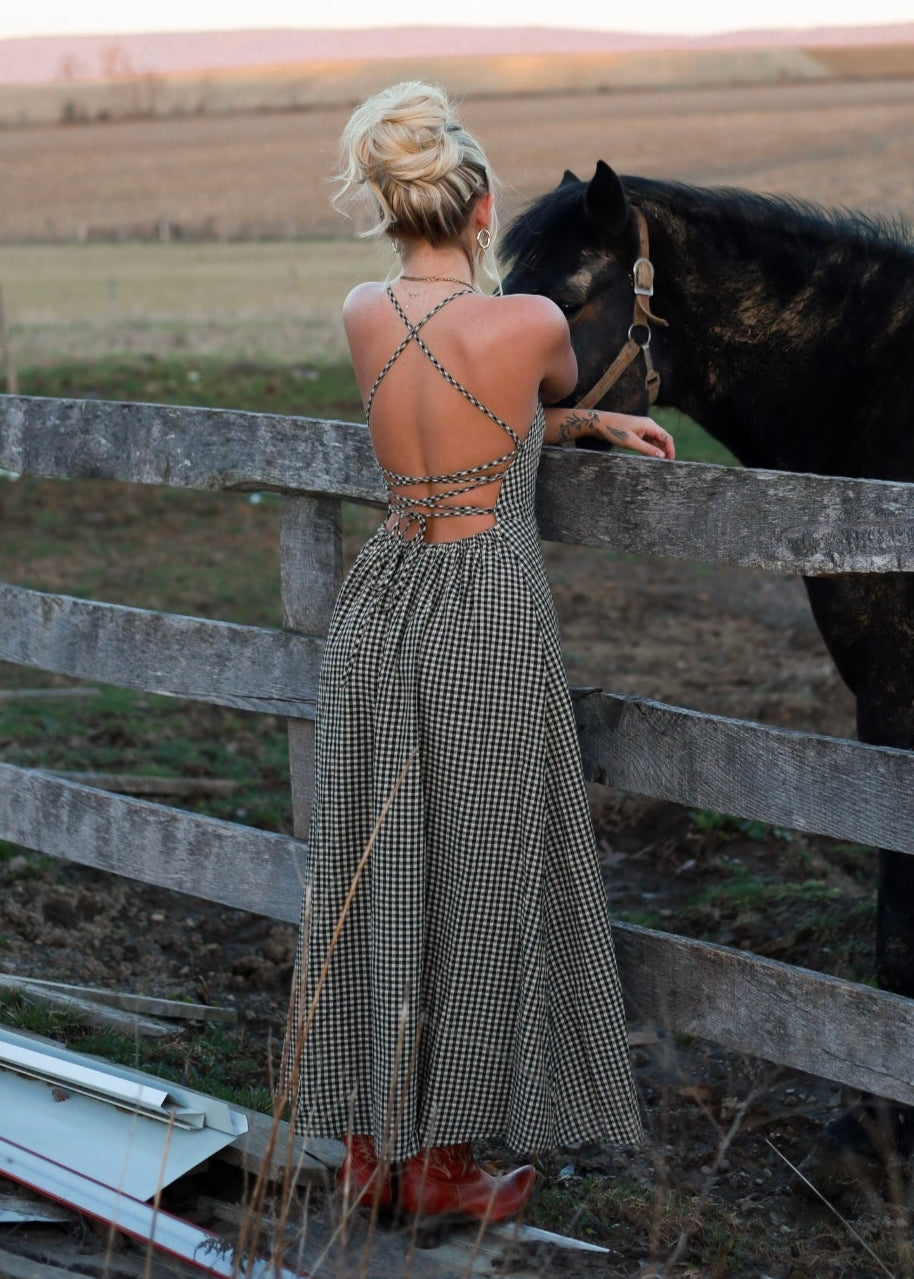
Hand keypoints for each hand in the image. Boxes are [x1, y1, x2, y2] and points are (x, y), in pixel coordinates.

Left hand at [543, 407, 674, 458]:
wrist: (599, 424)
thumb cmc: (614, 430)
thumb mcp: (631, 442)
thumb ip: (647, 449)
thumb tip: (661, 456)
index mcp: (649, 425)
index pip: (666, 437)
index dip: (671, 449)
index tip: (671, 462)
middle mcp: (648, 426)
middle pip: (662, 439)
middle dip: (665, 451)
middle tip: (665, 465)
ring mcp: (641, 429)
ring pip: (654, 441)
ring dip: (657, 451)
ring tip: (658, 464)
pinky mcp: (635, 433)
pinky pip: (647, 442)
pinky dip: (649, 449)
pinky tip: (649, 458)